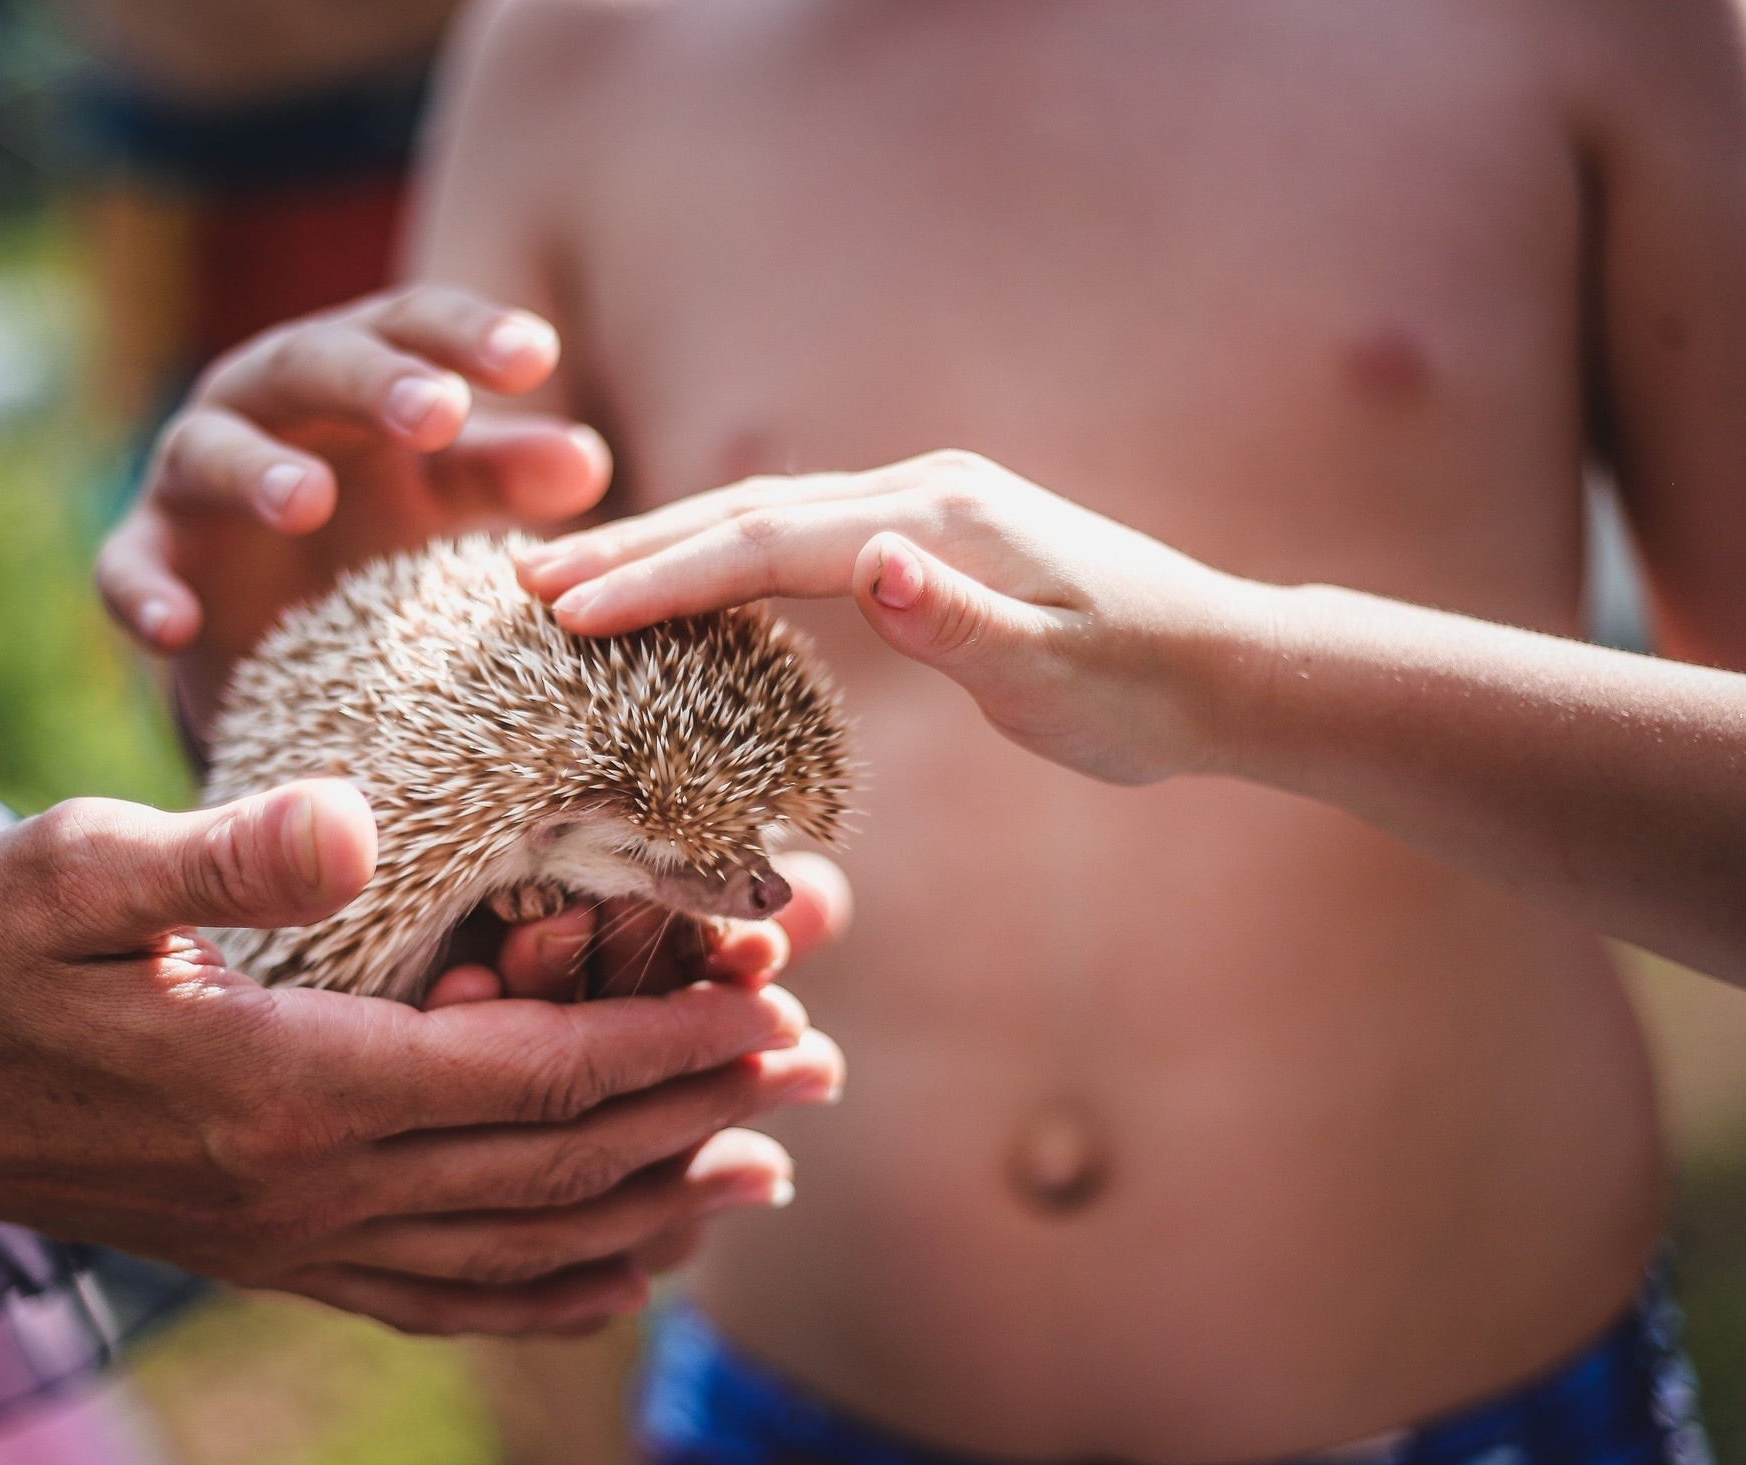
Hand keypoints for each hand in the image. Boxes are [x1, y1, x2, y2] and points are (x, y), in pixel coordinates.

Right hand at [0, 783, 842, 1335]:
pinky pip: (446, 1302)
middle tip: (813, 1066)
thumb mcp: (66, 867)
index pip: (531, 1071)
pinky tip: (613, 1270)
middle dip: (696, 1113)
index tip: (771, 992)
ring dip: (650, 1210)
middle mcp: (313, 1187)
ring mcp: (296, 1240)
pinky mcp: (274, 1257)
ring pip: (520, 1251)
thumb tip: (353, 815)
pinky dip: (550, 1291)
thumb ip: (219, 844)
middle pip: (556, 1168)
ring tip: (756, 1169)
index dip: (663, 1036)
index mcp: (290, 1082)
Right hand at [96, 286, 612, 723]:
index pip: (408, 326)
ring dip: (256, 470)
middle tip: (437, 412)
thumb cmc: (375, 537)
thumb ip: (505, 477)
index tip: (536, 358)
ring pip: (209, 451)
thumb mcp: (446, 505)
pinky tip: (175, 626)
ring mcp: (194, 478)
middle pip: (309, 364)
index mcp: (350, 372)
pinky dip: (144, 591)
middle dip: (370, 382)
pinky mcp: (146, 557)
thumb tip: (588, 459)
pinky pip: (127, 566)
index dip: (465, 334)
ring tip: (308, 501)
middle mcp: (264, 403)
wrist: (274, 642)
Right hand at [516, 451, 1275, 785]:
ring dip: (664, 548)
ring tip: (566, 579)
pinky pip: (795, 542)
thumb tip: (867, 562)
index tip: (567, 611)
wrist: (1226, 667)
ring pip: (763, 521)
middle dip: (631, 548)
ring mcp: (921, 511)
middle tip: (519, 581)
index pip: (768, 543)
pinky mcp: (925, 541)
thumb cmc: (1144, 688)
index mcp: (937, 523)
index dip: (663, 577)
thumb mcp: (1058, 674)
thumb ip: (958, 622)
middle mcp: (920, 495)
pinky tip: (677, 589)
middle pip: (745, 513)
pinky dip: (721, 560)